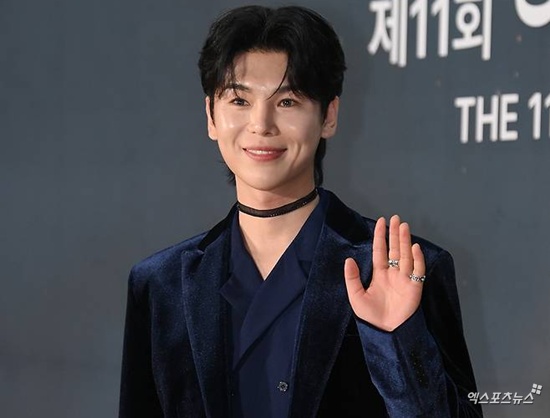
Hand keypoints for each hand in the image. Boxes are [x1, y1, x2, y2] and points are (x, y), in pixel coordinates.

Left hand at [344, 215, 424, 331]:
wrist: (387, 333)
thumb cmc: (371, 316)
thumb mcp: (356, 296)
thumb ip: (352, 278)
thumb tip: (348, 260)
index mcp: (380, 274)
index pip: (380, 250)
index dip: (381, 236)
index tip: (382, 221)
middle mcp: (393, 273)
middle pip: (395, 249)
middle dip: (395, 234)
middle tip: (397, 219)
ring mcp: (405, 279)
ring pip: (406, 256)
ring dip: (405, 241)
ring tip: (404, 227)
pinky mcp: (414, 288)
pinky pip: (417, 271)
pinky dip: (417, 259)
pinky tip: (414, 247)